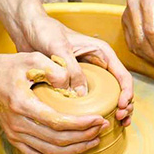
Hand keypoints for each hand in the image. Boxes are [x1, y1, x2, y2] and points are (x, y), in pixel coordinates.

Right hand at [0, 52, 109, 153]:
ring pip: (49, 150)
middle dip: (84, 136)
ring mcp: (14, 134)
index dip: (82, 123)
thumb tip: (70, 83)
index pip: (58, 121)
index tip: (99, 118)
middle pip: (57, 139)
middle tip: (102, 128)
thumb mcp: (31, 58)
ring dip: (74, 148)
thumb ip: (52, 68)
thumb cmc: (8, 67)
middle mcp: (17, 123)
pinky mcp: (14, 138)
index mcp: (22, 104)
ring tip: (94, 140)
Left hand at [16, 15, 133, 124]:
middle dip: (124, 106)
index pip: (122, 76)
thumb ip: (71, 69)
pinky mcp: (74, 83)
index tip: (120, 106)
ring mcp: (87, 76)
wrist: (27, 29)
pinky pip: (89, 100)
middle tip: (120, 120)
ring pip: (108, 97)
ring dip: (114, 111)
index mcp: (101, 53)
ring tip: (116, 125)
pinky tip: (93, 123)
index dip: (126, 93)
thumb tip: (81, 94)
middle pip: (119, 90)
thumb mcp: (59, 47)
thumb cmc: (45, 31)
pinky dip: (95, 111)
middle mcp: (98, 65)